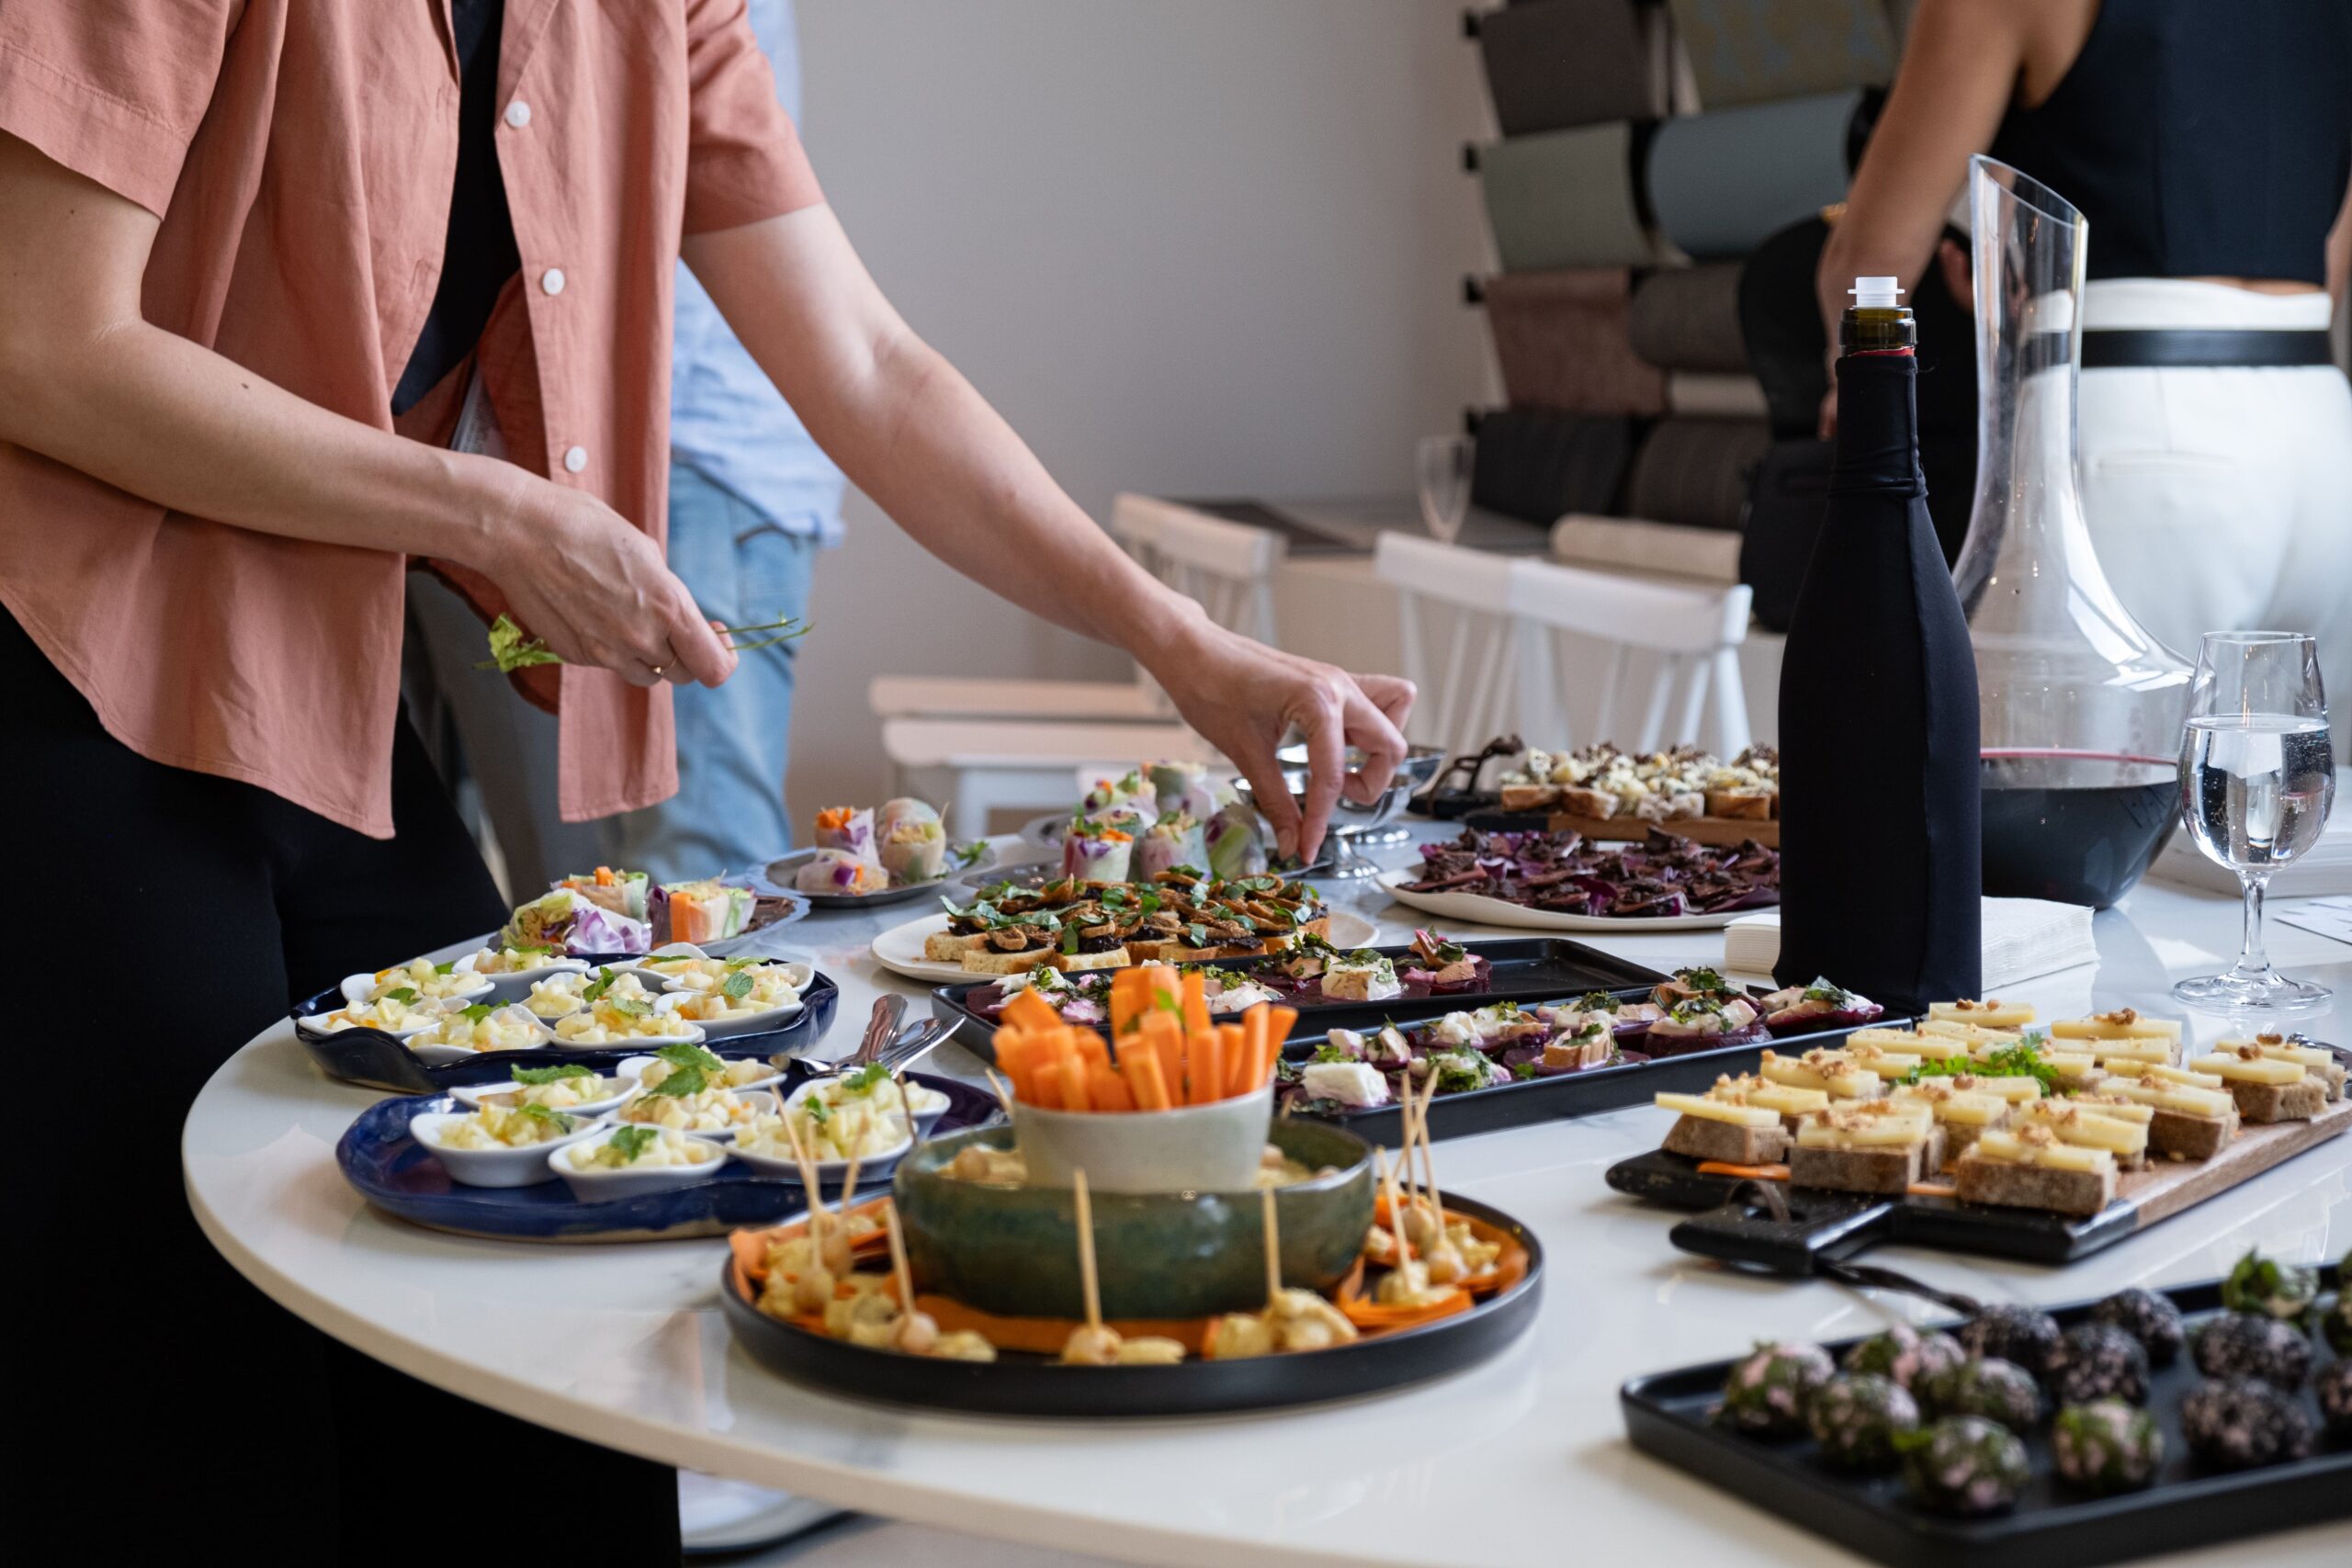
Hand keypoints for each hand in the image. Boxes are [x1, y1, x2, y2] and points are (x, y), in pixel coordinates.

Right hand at [477, 470, 735, 687]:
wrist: (520, 533)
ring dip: (648, 655)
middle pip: (682, 673)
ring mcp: (604, 652)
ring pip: (645, 674)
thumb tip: (677, 619)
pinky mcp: (575, 655)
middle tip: (672, 625)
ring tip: (630, 616)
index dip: (721, 657)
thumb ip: (668, 594)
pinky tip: (594, 612)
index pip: (714, 667)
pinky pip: (608, 663)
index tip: (715, 635)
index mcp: (667, 606)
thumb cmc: (584, 527)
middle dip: (684, 653)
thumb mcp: (645, 552)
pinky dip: (611, 647)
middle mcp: (639, 637)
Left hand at [1149, 620, 1414, 863]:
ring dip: (1380, 747)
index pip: (1333, 775)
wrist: (1192, 651)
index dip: (1321, 819)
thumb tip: (1291, 843)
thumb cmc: (1210, 690)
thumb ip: (1275, 801)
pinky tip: (1334, 746)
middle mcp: (1339, 687)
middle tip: (1334, 797)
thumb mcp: (1244, 752)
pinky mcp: (1330, 681)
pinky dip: (1368, 727)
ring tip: (1343, 767)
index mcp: (1318, 701)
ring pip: (1395, 711)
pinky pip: (1375, 699)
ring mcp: (1338, 680)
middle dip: (1370, 782)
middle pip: (1390, 744)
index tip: (1307, 847)